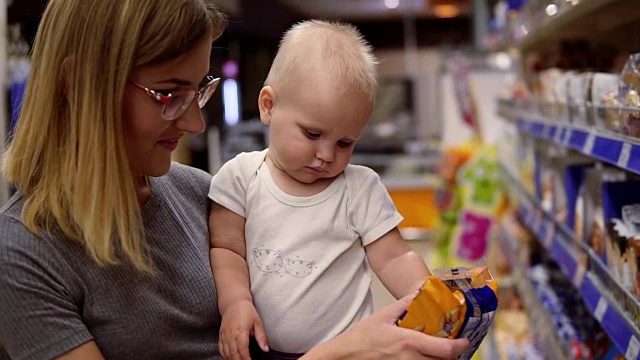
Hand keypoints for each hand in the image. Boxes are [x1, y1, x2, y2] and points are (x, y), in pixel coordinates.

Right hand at [218, 300, 268, 359]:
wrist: (233, 302)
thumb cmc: (247, 311)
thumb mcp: (257, 322)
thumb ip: (261, 337)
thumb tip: (266, 349)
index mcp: (241, 331)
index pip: (243, 349)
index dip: (246, 358)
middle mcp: (231, 334)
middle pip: (233, 353)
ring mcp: (224, 335)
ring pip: (226, 352)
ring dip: (232, 359)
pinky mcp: (220, 335)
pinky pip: (221, 348)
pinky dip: (225, 355)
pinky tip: (230, 358)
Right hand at [303, 293, 469, 359]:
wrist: (346, 355)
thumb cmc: (363, 337)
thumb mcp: (384, 315)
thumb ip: (405, 304)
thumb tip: (420, 291)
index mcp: (408, 342)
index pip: (445, 350)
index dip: (460, 346)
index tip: (464, 341)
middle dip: (452, 354)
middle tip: (454, 345)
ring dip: (440, 359)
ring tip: (440, 350)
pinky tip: (425, 356)